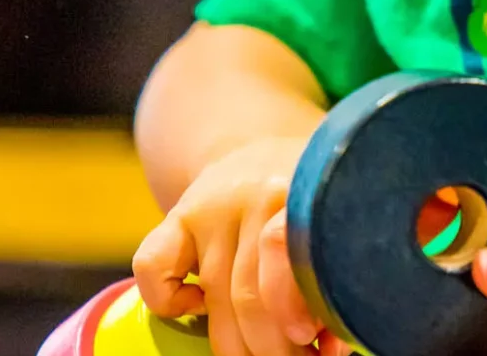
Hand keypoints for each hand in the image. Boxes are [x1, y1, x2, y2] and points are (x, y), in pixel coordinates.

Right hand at [132, 137, 328, 355]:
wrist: (258, 149)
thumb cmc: (303, 205)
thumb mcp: (325, 223)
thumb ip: (328, 278)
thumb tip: (332, 347)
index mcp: (303, 193)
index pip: (286, 253)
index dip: (294, 306)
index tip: (310, 338)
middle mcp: (255, 194)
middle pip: (250, 294)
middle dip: (273, 349)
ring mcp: (212, 205)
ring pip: (215, 299)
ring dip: (239, 347)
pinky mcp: (177, 214)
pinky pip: (153, 268)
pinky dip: (171, 304)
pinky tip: (201, 308)